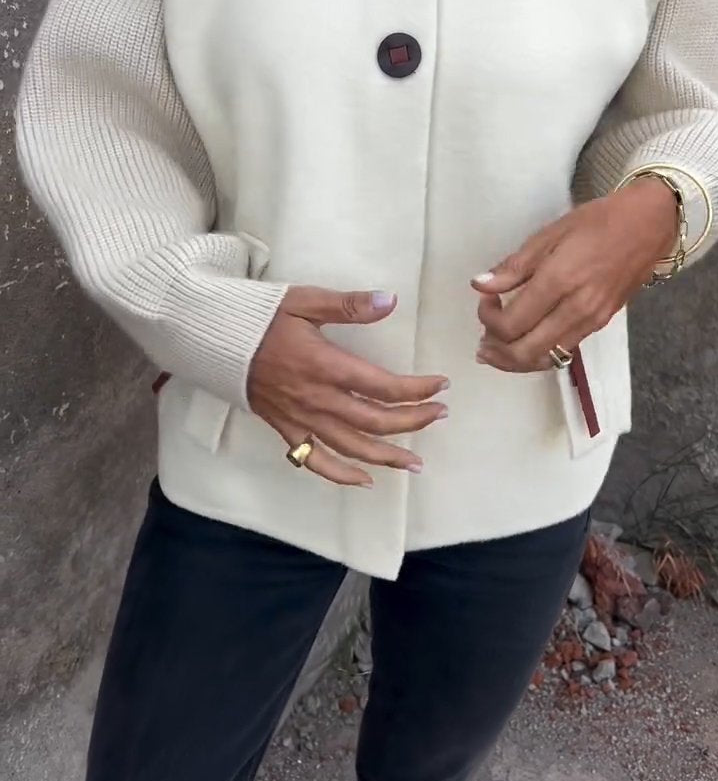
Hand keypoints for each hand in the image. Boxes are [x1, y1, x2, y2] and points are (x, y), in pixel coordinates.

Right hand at [248, 287, 448, 487]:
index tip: (440, 386)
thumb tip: (391, 301)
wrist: (214, 339)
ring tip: (416, 462)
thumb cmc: (260, 316)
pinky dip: (340, 475)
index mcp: (326, 366)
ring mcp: (300, 419)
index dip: (416, 390)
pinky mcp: (284, 429)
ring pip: (351, 447)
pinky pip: (314, 461)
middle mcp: (317, 399)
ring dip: (387, 457)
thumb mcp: (305, 300)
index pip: (382, 387)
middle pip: (374, 422)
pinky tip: (364, 480)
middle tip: (439, 415)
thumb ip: (349, 305)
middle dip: (412, 421)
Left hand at [470, 177, 678, 373]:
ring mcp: (590, 321)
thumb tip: (480, 285)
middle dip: (495, 350)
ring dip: (514, 360)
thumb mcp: (550, 234)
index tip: (485, 298)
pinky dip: (538, 354)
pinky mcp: (599, 325)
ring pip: (544, 360)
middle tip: (482, 335)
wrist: (648, 226)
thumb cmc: (598, 222)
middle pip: (524, 352)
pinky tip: (525, 342)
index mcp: (558, 282)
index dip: (488, 318)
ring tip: (495, 348)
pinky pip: (562, 352)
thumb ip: (514, 266)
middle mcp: (575, 309)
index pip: (510, 323)